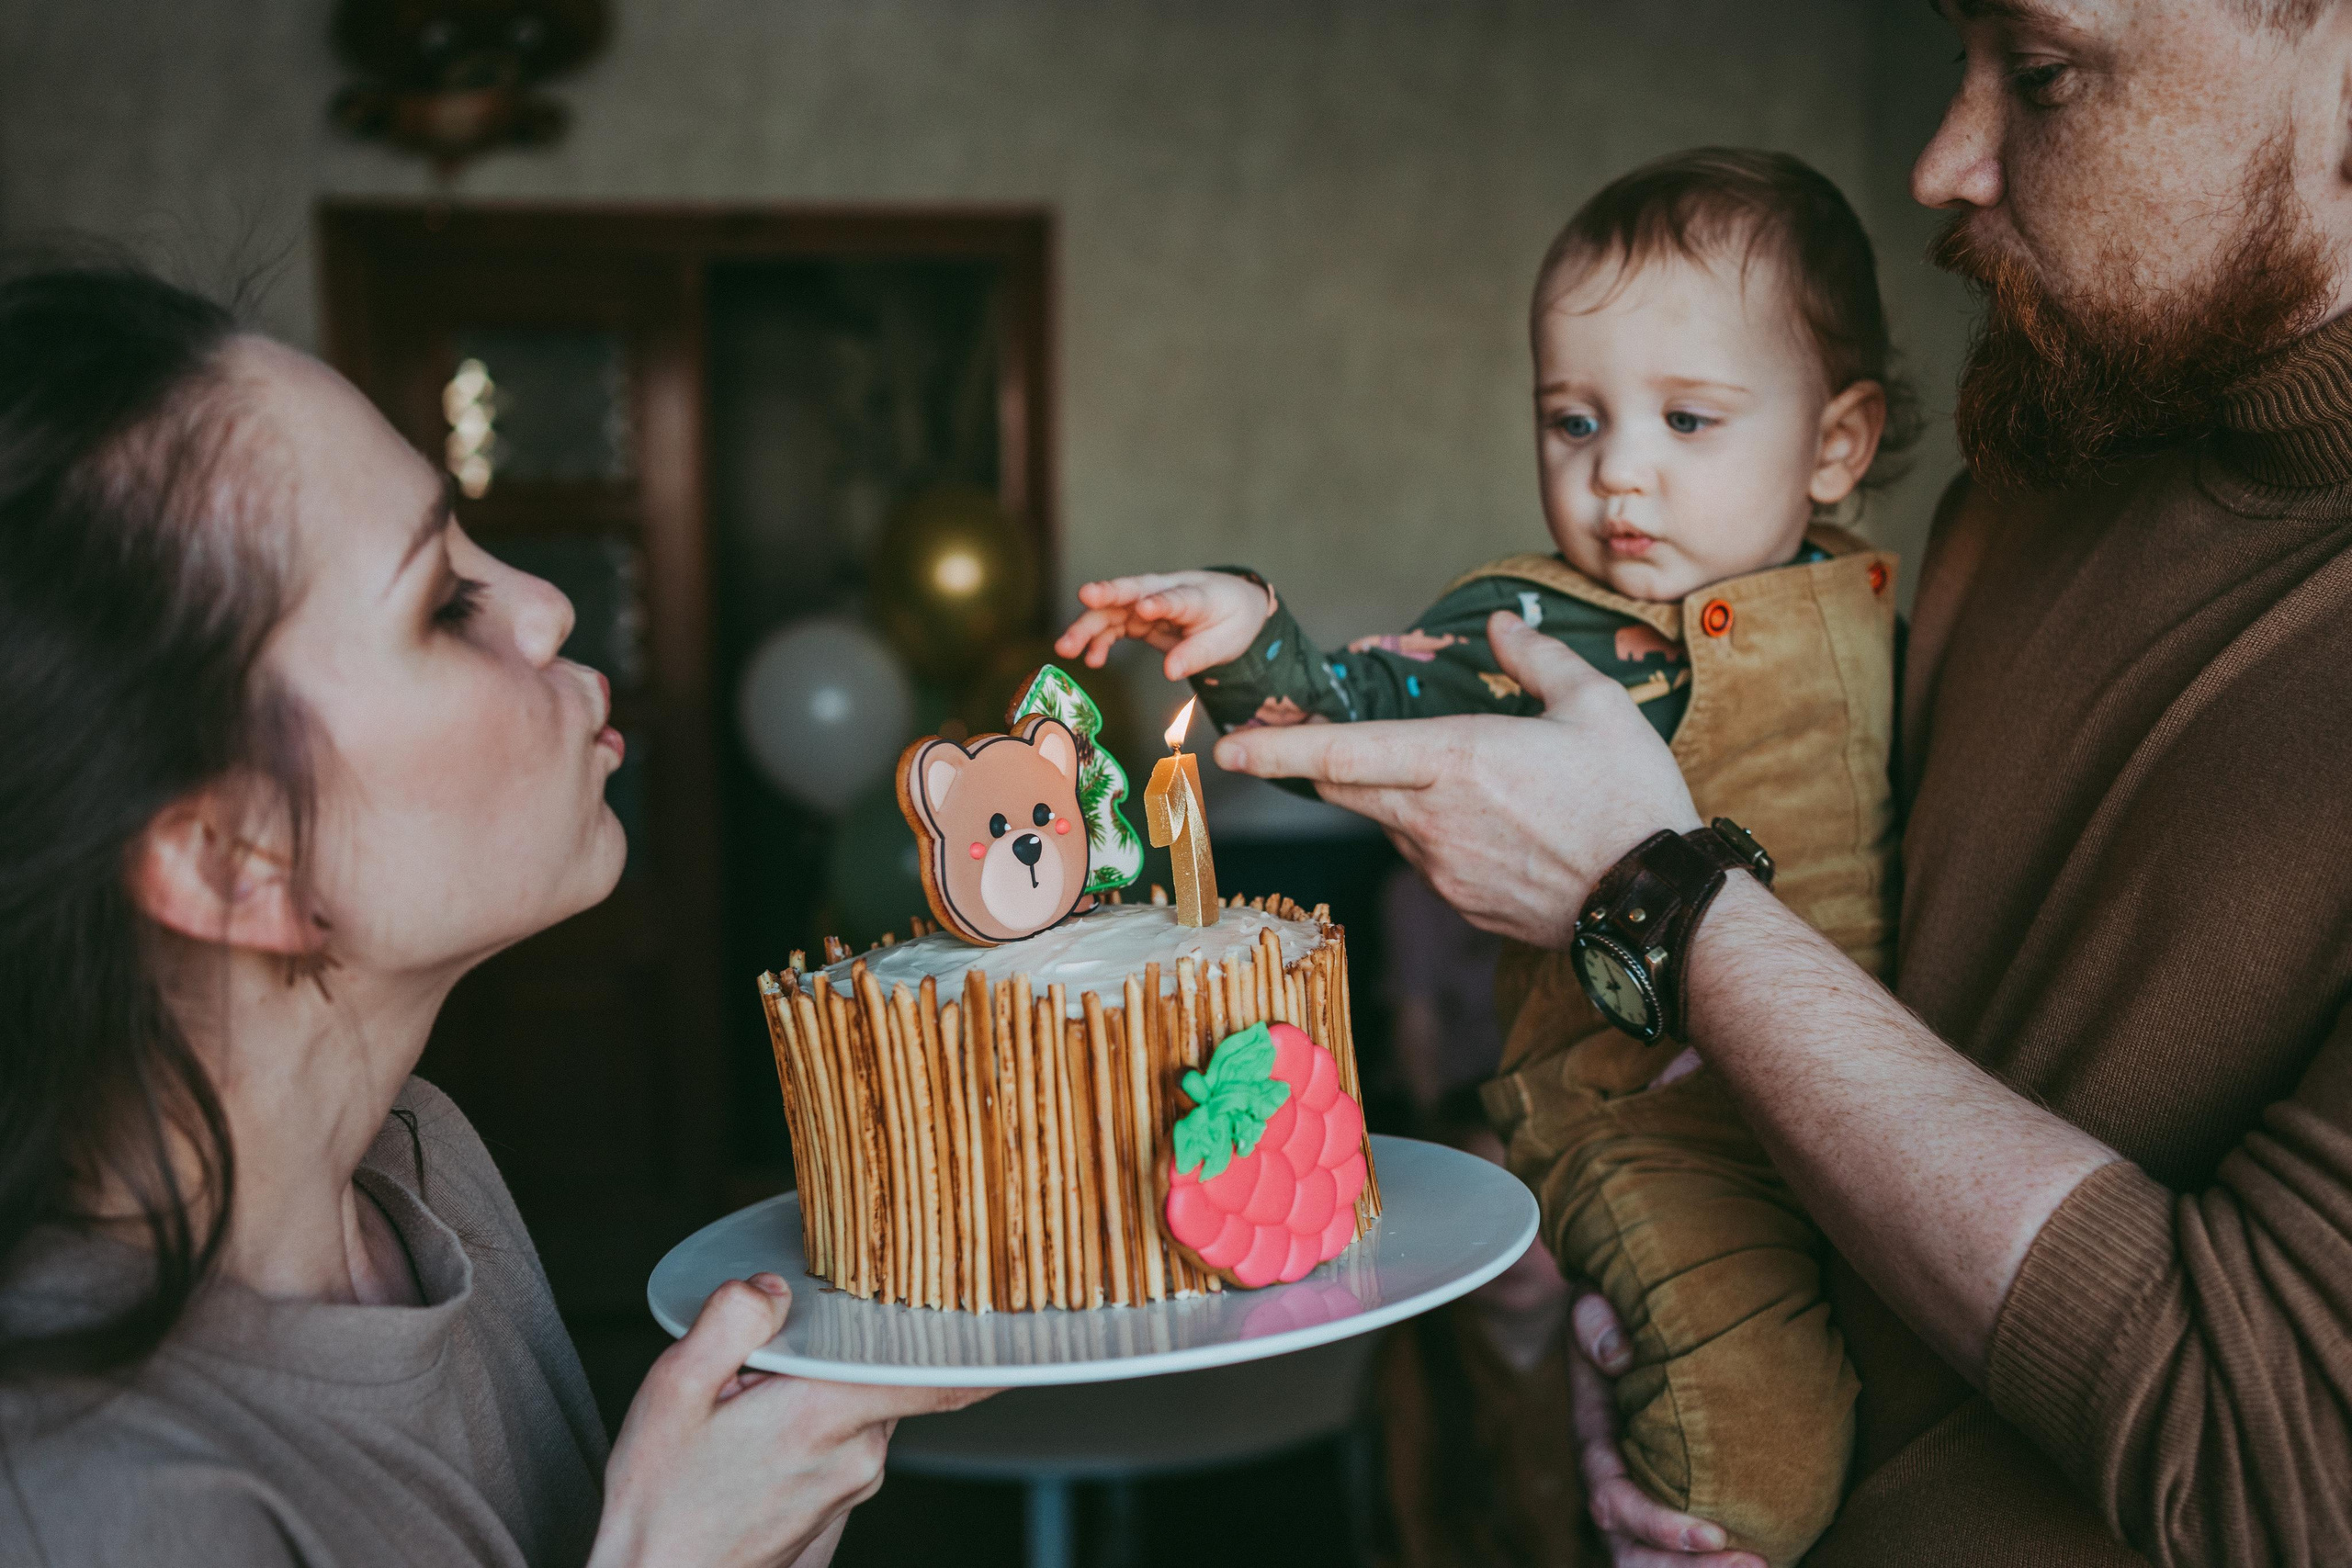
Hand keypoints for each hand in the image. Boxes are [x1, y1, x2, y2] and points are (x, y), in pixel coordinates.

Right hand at [589, 1274, 995, 1567]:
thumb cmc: (658, 1504)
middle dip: (840, 1355)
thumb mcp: (672, 1391)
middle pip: (881, 1376)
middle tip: (768, 1361)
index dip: (982, 1344)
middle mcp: (856, 1458)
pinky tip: (754, 1445)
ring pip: (859, 1411)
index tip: (1023, 1320)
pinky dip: (813, 1430)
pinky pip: (842, 1447)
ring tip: (743, 1413)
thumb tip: (771, 1288)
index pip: (936, 1374)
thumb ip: (730, 1323)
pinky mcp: (834, 1513)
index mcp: (825, 1418)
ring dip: (819, 1396)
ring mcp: (849, 1491)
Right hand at [1054, 570, 1274, 680]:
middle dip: (1108, 594)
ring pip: (1114, 609)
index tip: (1145, 607)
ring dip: (1089, 626)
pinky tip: (1091, 660)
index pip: (1177, 597)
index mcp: (1197, 594)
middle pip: (1134, 591)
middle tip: (1084, 597)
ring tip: (1065, 648)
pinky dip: (1100, 642)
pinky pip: (1114, 627)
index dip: (1161, 602)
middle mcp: (1166, 592)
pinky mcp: (1139, 617)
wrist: (1233, 605)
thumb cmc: (1231, 620)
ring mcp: (1148, 602)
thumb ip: (1197, 655)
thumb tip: (1170, 672)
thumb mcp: (1225, 642)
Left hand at [1213, 611, 1697, 947]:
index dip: (1279, 748)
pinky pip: (1425, 859)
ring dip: (1394, 798)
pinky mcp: (1461, 904)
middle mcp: (1432, 820)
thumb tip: (1501, 628)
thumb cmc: (1631, 799)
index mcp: (1455, 760)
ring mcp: (1442, 869)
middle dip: (1323, 765)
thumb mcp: (1597, 706)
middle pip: (1348, 788)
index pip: (1342, 752)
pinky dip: (1434, 835)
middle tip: (1311, 744)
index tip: (1230, 749)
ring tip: (1458, 781)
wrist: (1655, 904)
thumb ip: (1538, 660)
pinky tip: (1491, 827)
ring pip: (1388, 823)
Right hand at [1569, 1290, 1762, 1567]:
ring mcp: (1638, 1501)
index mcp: (1594, 1447)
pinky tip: (1768, 1554)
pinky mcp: (1667, 1503)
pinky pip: (1682, 1550)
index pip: (1614, 1503)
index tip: (1714, 1532)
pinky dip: (1715, 1561)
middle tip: (1754, 1563)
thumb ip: (1597, 1324)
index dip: (1659, 1526)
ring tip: (1765, 1564)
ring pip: (1655, 1564)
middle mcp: (1612, 1486)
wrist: (1615, 1331)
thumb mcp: (1592, 1308)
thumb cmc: (1609, 1320)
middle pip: (1632, 1556)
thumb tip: (1621, 1355)